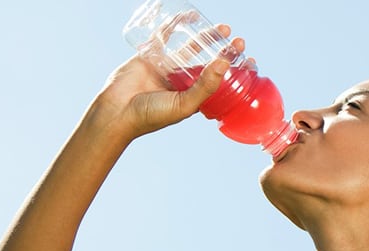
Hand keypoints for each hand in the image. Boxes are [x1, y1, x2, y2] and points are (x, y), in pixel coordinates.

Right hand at [85, 25, 243, 141]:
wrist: (117, 112)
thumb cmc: (151, 115)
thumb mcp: (184, 104)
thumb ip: (205, 86)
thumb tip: (225, 62)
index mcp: (193, 97)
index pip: (220, 82)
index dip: (235, 72)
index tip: (250, 61)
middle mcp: (182, 82)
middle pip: (208, 62)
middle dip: (224, 50)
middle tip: (238, 41)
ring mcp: (167, 68)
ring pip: (190, 47)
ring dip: (207, 37)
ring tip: (224, 28)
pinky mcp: (151, 55)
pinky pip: (166, 36)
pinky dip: (177, 25)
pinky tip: (191, 16)